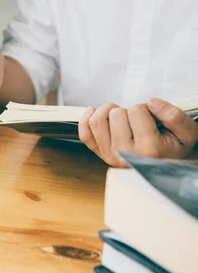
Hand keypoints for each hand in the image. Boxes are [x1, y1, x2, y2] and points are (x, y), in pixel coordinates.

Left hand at [79, 98, 197, 167]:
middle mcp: (126, 154)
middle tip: (138, 122)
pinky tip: (94, 112)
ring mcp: (110, 156)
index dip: (145, 108)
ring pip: (97, 120)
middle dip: (128, 111)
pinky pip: (84, 134)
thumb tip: (151, 103)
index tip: (152, 119)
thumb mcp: (187, 133)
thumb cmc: (174, 149)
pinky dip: (86, 119)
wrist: (166, 169)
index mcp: (149, 150)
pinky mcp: (100, 155)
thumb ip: (174, 115)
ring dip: (108, 112)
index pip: (137, 110)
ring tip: (121, 117)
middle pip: (115, 113)